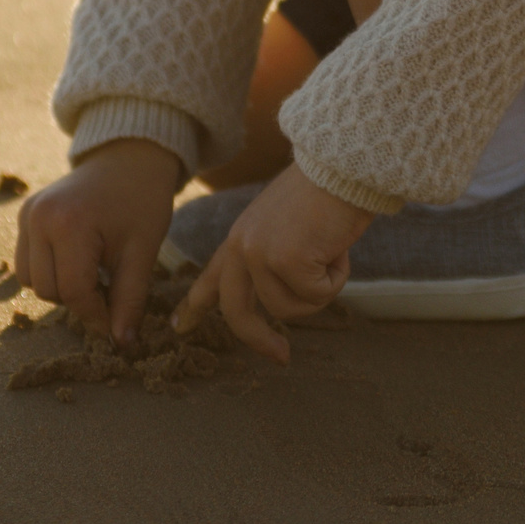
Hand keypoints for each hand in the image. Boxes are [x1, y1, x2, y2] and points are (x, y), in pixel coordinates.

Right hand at [14, 138, 184, 345]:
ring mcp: (26, 214)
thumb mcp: (143, 251)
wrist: (130, 157)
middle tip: (111, 286)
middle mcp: (39, 218)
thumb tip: (122, 345)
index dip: (96, 314)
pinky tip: (78, 257)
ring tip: (95, 269)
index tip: (116, 323)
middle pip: (49, 290)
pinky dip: (48, 270)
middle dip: (79, 299)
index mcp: (70, 224)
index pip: (74, 292)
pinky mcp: (23, 214)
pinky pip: (25, 262)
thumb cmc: (142, 202)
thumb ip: (130, 300)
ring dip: (60, 287)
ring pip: (31, 281)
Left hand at [178, 163, 371, 362]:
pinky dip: (336, 278)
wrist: (345, 165)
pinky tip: (339, 246)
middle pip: (238, 313)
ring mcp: (260, 254)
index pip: (211, 278)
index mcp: (240, 235)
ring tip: (331, 252)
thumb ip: (273, 255)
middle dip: (260, 340)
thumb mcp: (286, 224)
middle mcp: (241, 245)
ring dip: (319, 289)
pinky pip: (316, 295)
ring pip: (288, 309)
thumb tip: (281, 295)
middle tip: (282, 357)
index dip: (194, 307)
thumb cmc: (327, 192)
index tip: (179, 329)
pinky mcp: (286, 262)